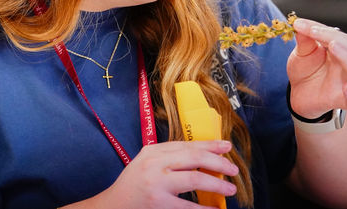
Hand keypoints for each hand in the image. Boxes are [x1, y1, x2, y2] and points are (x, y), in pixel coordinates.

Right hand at [93, 140, 237, 208]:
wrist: (113, 206)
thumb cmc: (133, 185)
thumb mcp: (147, 163)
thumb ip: (169, 156)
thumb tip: (204, 155)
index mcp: (153, 151)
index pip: (187, 145)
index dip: (210, 145)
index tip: (227, 147)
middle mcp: (154, 164)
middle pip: (194, 158)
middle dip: (218, 162)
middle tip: (233, 169)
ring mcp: (156, 184)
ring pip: (194, 179)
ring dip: (216, 184)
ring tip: (230, 189)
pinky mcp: (159, 204)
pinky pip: (188, 206)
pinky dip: (204, 208)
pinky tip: (215, 208)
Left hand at [286, 18, 346, 118]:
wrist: (298, 94)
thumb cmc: (305, 70)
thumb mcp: (301, 53)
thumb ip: (303, 40)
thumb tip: (300, 24)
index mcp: (338, 49)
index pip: (337, 34)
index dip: (320, 28)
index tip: (300, 24)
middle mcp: (345, 63)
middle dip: (334, 37)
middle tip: (314, 31)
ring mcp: (344, 81)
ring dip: (346, 57)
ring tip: (333, 46)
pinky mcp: (340, 100)